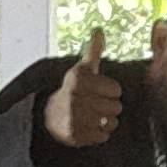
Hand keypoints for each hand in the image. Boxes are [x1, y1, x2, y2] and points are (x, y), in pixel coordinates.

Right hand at [43, 28, 123, 147]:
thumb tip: (98, 30)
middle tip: (95, 105)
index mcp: (78, 79)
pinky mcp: (74, 135)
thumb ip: (93, 51)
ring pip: (111, 123)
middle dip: (109, 107)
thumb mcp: (82, 70)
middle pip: (116, 107)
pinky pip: (102, 137)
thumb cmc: (74, 91)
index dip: (111, 91)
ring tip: (93, 116)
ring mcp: (73, 117)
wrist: (50, 115)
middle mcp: (74, 97)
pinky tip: (89, 127)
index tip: (98, 91)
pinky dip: (99, 134)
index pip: (116, 90)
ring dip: (106, 122)